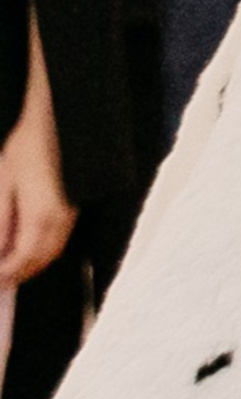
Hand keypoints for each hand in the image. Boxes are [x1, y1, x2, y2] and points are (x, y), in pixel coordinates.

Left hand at [0, 34, 74, 287]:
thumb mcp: (2, 184)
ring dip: (32, 262)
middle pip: (42, 259)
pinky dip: (42, 247)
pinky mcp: (74, 203)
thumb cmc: (27, 146)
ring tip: (9, 265)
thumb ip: (0, 222)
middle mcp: (62, 219)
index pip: (22, 259)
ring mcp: (72, 211)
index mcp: (41, 217)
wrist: (59, 119)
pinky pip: (59, 235)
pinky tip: (26, 242)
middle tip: (0, 280)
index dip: (5, 274)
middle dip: (20, 273)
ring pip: (53, 249)